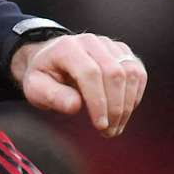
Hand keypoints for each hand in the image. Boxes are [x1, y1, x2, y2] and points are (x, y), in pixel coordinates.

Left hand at [10, 34, 146, 136]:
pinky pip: (138, 74)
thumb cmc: (43, 77)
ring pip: (131, 73)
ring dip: (127, 105)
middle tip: (108, 132)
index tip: (100, 125)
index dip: (98, 101)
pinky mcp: (123, 52)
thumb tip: (75, 106)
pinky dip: (134, 96)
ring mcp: (109, 44)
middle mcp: (90, 41)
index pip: (89, 73)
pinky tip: (122, 113)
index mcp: (66, 47)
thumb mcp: (35, 88)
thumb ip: (51, 96)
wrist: (50, 59)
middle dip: (115, 107)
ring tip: (115, 127)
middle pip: (113, 73)